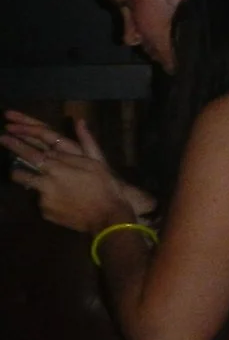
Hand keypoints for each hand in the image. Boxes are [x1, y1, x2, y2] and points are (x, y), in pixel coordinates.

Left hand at [2, 112, 143, 235]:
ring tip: (51, 186)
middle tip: (16, 166)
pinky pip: (42, 202)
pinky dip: (49, 199)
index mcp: (58, 168)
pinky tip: (63, 200)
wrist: (107, 217)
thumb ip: (83, 143)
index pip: (31, 154)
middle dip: (16, 168)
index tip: (4, 137)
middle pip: (21, 174)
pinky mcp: (46, 213)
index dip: (16, 145)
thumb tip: (78, 122)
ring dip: (36, 184)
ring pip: (33, 188)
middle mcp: (46, 183)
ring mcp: (44, 200)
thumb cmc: (104, 186)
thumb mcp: (97, 162)